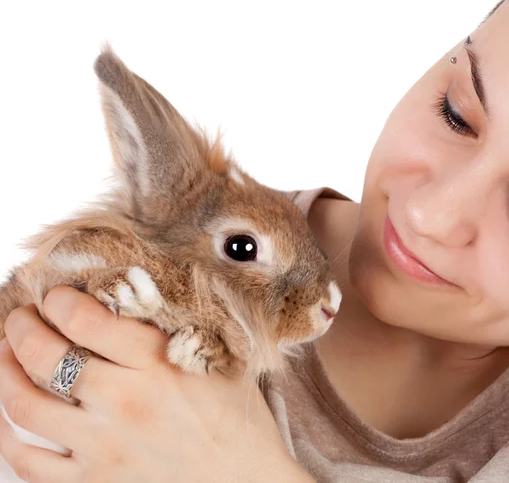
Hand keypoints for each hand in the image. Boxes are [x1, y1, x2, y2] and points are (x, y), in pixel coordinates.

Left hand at [0, 287, 313, 482]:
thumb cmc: (237, 418)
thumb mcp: (217, 359)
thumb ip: (174, 328)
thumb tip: (134, 294)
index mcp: (159, 364)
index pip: (88, 320)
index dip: (61, 300)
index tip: (57, 295)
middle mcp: (126, 402)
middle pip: (47, 357)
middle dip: (23, 327)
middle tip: (21, 316)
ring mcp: (105, 448)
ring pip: (26, 406)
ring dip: (5, 371)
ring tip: (6, 353)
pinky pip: (29, 463)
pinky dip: (7, 435)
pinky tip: (7, 414)